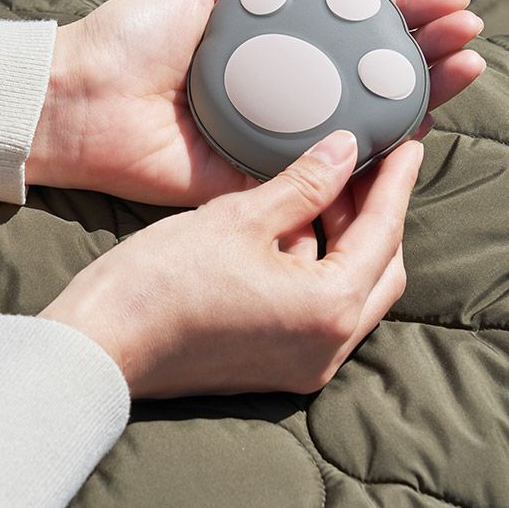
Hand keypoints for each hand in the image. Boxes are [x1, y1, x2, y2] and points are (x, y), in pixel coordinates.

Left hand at [25, 0, 483, 205]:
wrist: (85, 99)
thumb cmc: (134, 37)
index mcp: (274, 48)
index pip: (351, 29)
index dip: (401, 14)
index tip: (448, 1)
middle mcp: (287, 93)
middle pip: (370, 73)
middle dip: (425, 52)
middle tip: (469, 38)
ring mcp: (282, 138)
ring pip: (364, 121)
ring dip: (419, 96)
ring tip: (464, 69)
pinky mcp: (268, 180)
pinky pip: (331, 172)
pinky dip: (377, 156)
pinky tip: (418, 128)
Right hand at [39, 130, 422, 397]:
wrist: (100, 345)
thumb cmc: (161, 281)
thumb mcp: (239, 218)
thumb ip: (304, 183)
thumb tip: (345, 150)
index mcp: (327, 308)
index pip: (383, 232)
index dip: (396, 181)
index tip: (407, 144)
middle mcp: (328, 345)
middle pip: (381, 266)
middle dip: (375, 211)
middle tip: (362, 163)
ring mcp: (305, 360)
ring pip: (352, 286)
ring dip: (344, 236)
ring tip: (322, 185)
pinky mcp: (279, 362)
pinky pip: (321, 305)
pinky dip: (318, 263)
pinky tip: (293, 224)